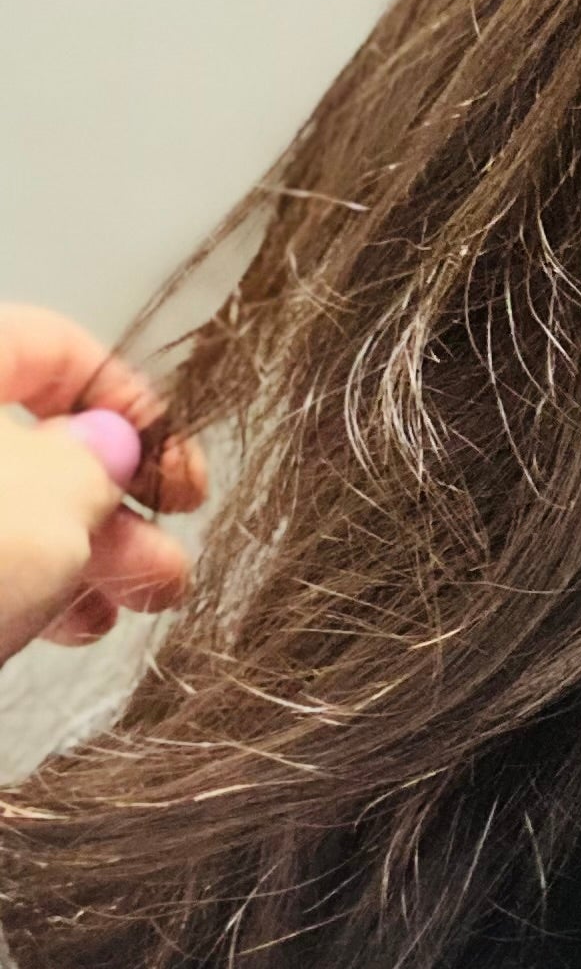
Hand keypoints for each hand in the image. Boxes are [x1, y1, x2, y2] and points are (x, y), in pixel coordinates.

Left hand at [0, 304, 208, 670]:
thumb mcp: (52, 497)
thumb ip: (99, 461)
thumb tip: (110, 450)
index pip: (56, 343)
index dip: (130, 400)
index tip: (175, 458)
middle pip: (32, 435)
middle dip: (121, 497)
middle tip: (175, 541)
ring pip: (6, 505)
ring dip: (87, 552)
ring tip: (142, 600)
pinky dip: (27, 583)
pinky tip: (69, 625)